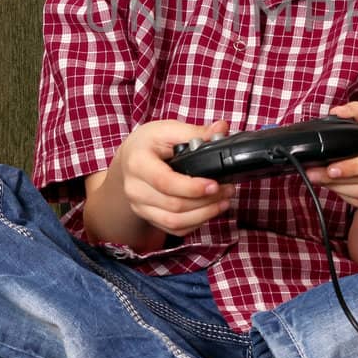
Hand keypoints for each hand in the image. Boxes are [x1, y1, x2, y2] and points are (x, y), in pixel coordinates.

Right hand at [115, 118, 233, 237]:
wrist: (129, 159)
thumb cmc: (148, 143)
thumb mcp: (167, 130)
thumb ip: (195, 132)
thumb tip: (221, 129)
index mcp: (138, 163)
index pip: (165, 182)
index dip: (192, 188)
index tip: (214, 184)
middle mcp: (135, 189)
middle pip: (174, 205)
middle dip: (206, 201)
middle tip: (227, 189)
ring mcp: (140, 206)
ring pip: (175, 222)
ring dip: (204, 215)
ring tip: (223, 201)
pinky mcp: (149, 217)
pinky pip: (174, 229)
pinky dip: (196, 223)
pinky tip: (210, 210)